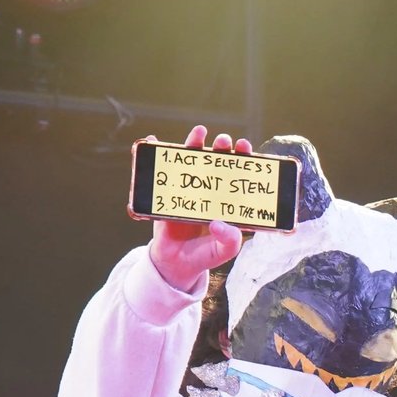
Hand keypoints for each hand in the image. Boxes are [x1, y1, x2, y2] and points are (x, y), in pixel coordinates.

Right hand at [147, 125, 251, 292]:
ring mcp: (186, 189)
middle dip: (221, 148)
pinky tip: (152, 140)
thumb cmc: (204, 254)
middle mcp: (207, 190)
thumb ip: (230, 240)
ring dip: (193, 143)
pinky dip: (153, 154)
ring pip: (190, 161)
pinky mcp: (164, 195)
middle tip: (225, 141)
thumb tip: (218, 222)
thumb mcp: (224, 251)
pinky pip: (158, 172)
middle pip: (215, 162)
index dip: (242, 158)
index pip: (236, 174)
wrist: (176, 265)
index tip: (244, 147)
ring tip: (199, 132)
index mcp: (225, 200)